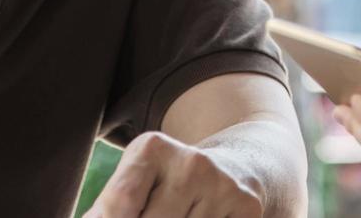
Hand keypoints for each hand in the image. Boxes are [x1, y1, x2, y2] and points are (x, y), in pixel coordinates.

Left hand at [84, 130, 263, 217]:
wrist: (235, 168)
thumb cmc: (170, 182)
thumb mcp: (138, 180)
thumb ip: (113, 205)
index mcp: (152, 148)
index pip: (119, 205)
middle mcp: (190, 162)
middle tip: (154, 211)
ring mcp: (221, 186)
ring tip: (183, 213)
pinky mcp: (247, 206)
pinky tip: (203, 217)